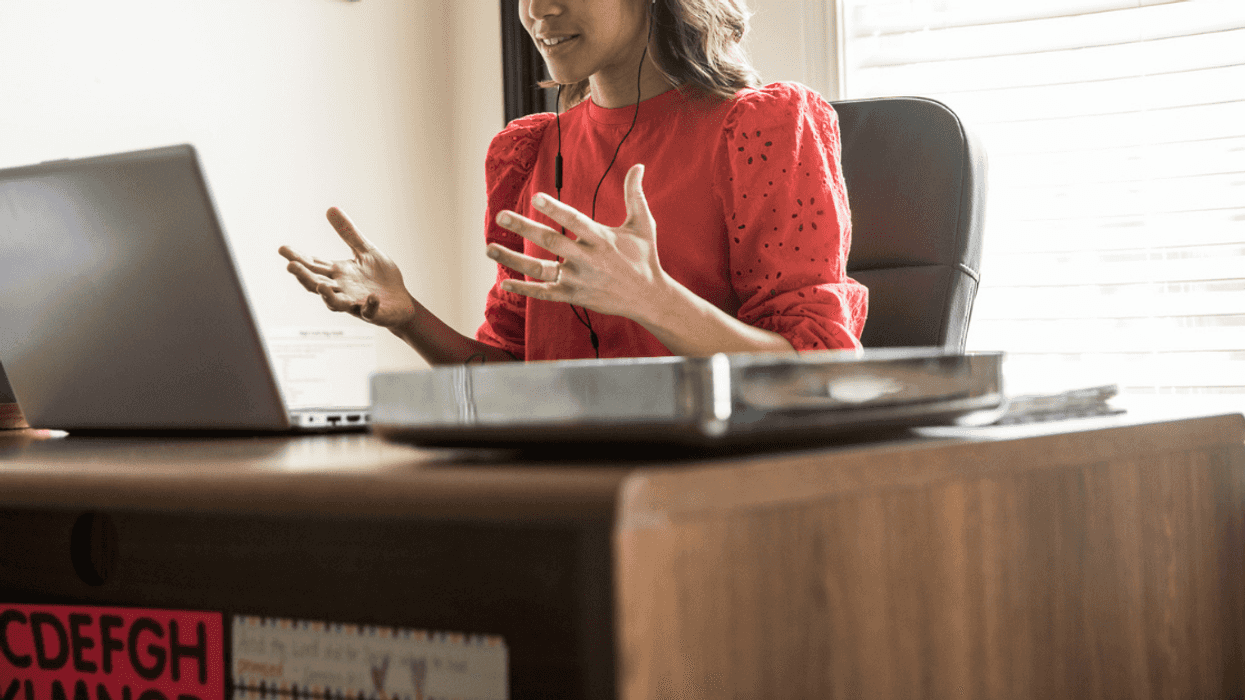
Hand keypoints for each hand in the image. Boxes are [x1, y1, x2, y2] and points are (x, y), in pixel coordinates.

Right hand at [279, 207, 416, 328]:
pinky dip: (369, 306)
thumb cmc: (380, 278)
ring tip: (320, 286)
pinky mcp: (373, 312)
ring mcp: (356, 302)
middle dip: (304, 276)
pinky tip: (371, 298)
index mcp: (338, 274)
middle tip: (291, 266)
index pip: (314, 265)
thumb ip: (348, 233)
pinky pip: (369, 311)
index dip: (298, 258)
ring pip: (336, 303)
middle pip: (318, 284)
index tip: (282, 249)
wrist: (401, 303)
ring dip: (328, 296)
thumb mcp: (365, 251)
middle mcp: (342, 289)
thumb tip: (330, 208)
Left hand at [487, 164, 667, 322]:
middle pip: (550, 242)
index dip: (555, 209)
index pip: (574, 221)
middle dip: (524, 228)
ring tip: (489, 247)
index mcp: (601, 239)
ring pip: (539, 269)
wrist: (648, 298)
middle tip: (500, 216)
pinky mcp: (574, 296)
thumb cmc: (644, 258)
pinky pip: (544, 293)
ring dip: (512, 259)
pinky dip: (524, 290)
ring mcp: (578, 279)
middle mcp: (587, 259)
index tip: (535, 197)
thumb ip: (635, 194)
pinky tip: (505, 282)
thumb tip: (638, 165)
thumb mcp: (643, 224)